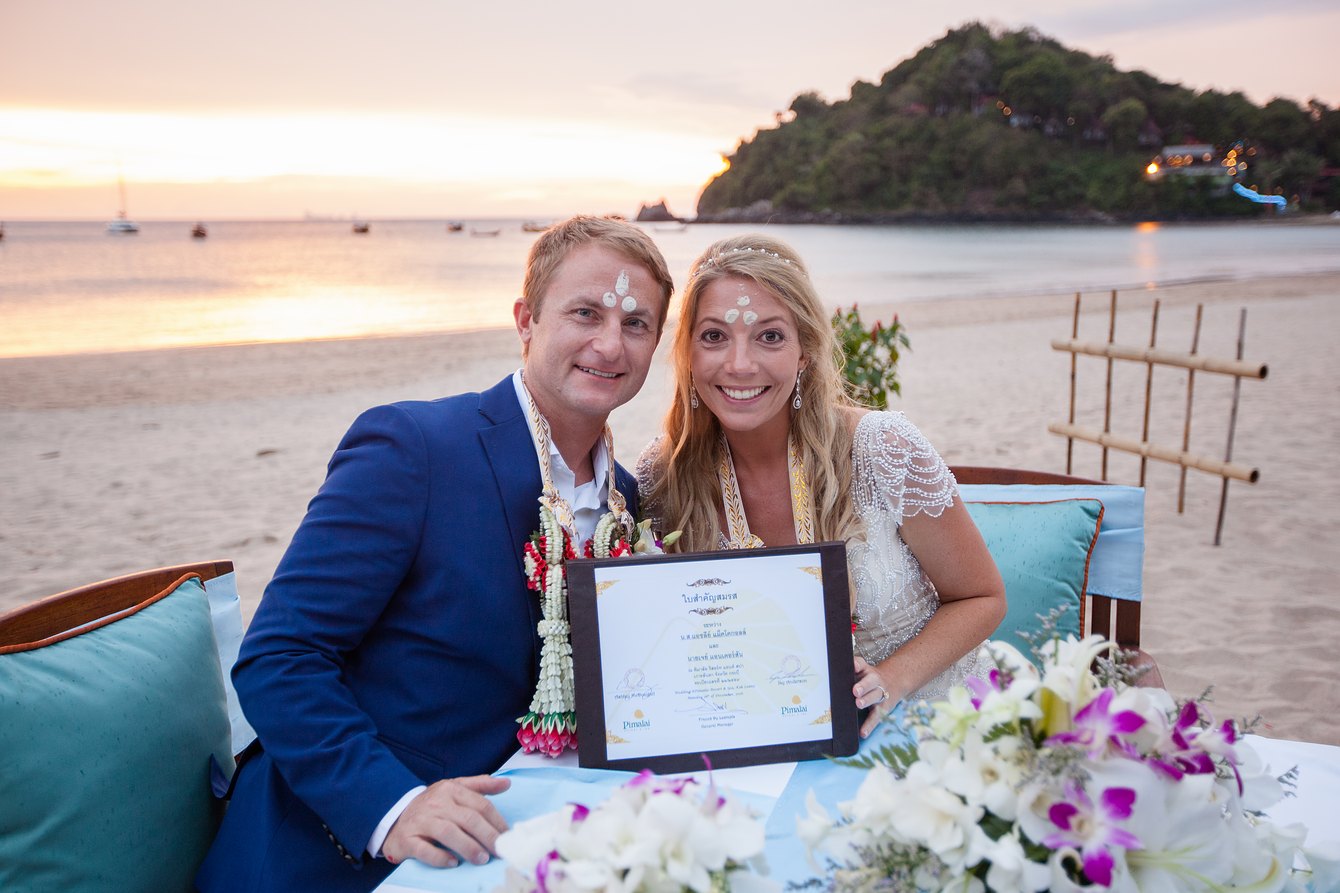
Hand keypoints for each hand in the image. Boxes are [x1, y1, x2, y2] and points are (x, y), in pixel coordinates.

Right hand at [382, 775, 510, 867]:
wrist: (394, 815)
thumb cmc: (431, 806)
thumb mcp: (454, 788)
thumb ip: (480, 785)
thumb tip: (506, 784)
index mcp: (450, 790)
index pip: (480, 804)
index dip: (497, 821)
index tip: (507, 836)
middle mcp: (436, 803)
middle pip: (468, 819)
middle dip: (487, 836)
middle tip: (499, 850)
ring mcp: (421, 821)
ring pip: (448, 833)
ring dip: (468, 847)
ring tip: (482, 858)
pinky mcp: (407, 839)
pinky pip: (424, 850)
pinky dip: (440, 857)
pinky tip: (453, 863)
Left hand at [853, 656, 891, 738]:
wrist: (893, 681)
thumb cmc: (868, 679)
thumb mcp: (861, 672)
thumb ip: (847, 675)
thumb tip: (827, 681)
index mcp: (866, 670)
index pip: (861, 664)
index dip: (857, 664)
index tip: (854, 666)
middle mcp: (875, 681)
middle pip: (870, 681)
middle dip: (863, 686)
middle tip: (855, 690)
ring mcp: (880, 694)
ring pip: (875, 696)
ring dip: (867, 700)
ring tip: (858, 704)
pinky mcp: (884, 708)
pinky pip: (876, 717)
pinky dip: (870, 725)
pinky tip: (863, 732)